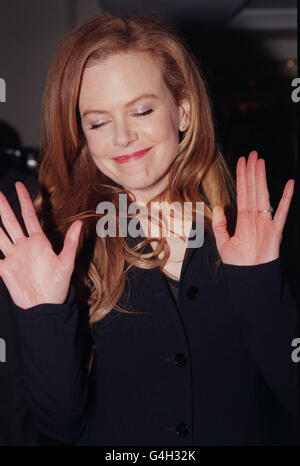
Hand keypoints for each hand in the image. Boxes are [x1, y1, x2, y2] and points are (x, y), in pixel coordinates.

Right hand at [0, 182, 82, 307]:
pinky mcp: (5, 268)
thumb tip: (80, 223)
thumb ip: (71, 242)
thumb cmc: (58, 286)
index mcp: (38, 241)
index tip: (19, 186)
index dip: (24, 200)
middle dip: (3, 206)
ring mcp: (13, 256)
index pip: (29, 216)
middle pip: (10, 221)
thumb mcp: (67, 262)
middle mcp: (24, 246)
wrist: (45, 306)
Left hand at [212, 151, 293, 265]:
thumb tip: (219, 206)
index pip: (242, 192)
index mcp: (243, 219)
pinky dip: (285, 198)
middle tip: (253, 154)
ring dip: (262, 178)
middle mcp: (255, 217)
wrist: (250, 278)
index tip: (242, 161)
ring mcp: (265, 222)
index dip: (242, 176)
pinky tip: (289, 185)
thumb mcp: (224, 242)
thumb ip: (221, 224)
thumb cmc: (238, 263)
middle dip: (252, 171)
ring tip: (261, 162)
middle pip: (253, 189)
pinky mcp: (275, 230)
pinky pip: (281, 212)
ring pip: (263, 195)